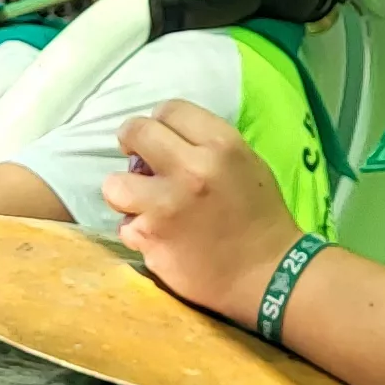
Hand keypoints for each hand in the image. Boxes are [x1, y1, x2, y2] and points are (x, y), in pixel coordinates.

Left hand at [108, 102, 304, 322]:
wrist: (269, 275)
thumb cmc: (260, 217)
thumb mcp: (246, 164)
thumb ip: (205, 146)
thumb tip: (162, 141)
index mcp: (221, 145)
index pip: (170, 109)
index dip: (158, 122)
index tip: (157, 138)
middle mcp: (191, 169)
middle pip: (137, 132)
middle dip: (131, 142)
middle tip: (136, 158)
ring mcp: (166, 206)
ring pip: (115, 183)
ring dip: (123, 192)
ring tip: (140, 202)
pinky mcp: (152, 239)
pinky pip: (125, 226)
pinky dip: (137, 231)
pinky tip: (158, 237)